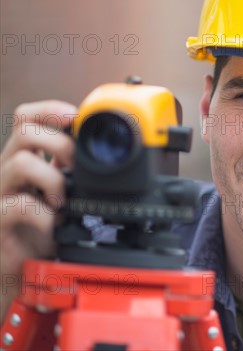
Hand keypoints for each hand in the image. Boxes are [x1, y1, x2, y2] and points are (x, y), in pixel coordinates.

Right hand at [0, 100, 75, 319]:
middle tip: (77, 168)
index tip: (76, 116)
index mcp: (22, 158)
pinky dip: (44, 215)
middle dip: (61, 144)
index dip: (50, 110)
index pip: (26, 118)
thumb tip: (97, 150)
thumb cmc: (42, 229)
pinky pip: (18, 206)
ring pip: (21, 162)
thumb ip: (69, 169)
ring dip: (53, 180)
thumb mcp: (61, 192)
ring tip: (63, 202)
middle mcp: (6, 171)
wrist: (23, 269)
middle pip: (24, 131)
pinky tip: (54, 225)